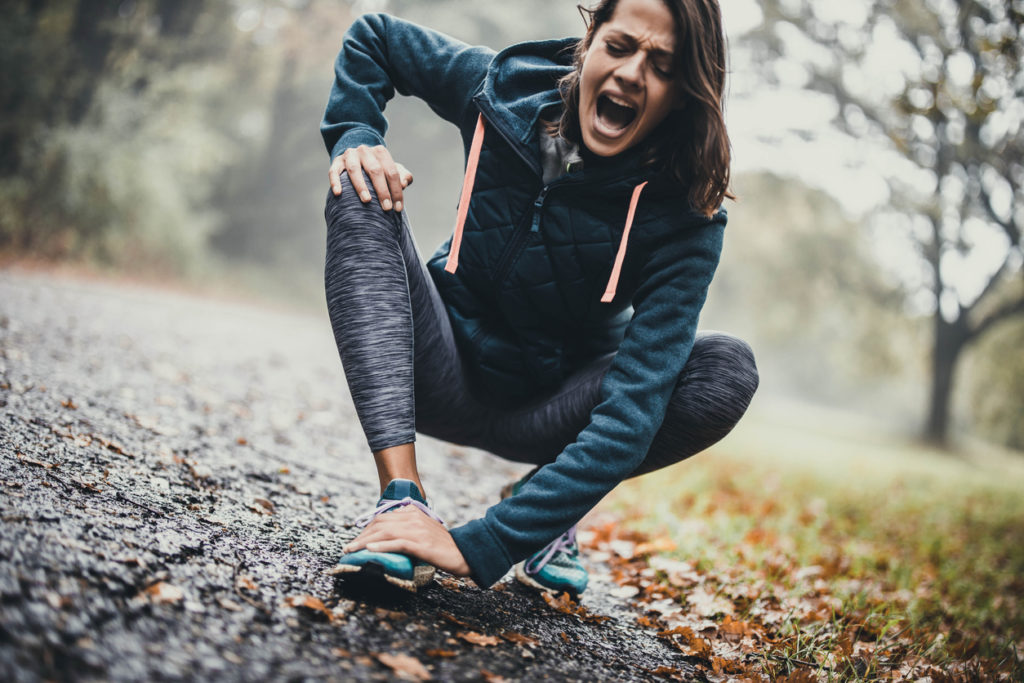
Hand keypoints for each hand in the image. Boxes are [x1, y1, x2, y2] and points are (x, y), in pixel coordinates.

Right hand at [329, 144, 413, 212]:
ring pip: (354, 169)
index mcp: (381, 152)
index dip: (396, 190)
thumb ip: (402, 176)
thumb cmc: (378, 169)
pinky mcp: (337, 161)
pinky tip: (338, 193)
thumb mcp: (391, 170)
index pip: (391, 172)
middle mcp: (365, 151)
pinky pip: (334, 171)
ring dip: (361, 185)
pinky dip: (335, 181)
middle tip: (386, 208)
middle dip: (382, 190)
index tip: (398, 208)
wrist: (357, 158)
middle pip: (375, 170)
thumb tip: (404, 183)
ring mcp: (350, 155)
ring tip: (367, 201)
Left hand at [343, 506, 470, 576]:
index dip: (366, 528)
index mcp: (413, 513)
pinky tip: (370, 550)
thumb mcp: (424, 531)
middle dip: (361, 536)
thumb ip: (408, 528)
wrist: (464, 552)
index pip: (382, 517)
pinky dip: (381, 546)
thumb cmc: (443, 546)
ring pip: (384, 532)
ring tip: (351, 550)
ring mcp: (416, 530)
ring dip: (364, 542)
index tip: (356, 539)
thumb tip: (388, 536)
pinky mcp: (420, 544)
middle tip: (349, 548)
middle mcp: (413, 518)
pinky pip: (396, 543)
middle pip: (380, 523)